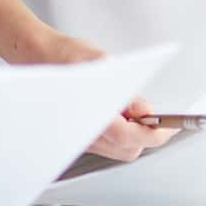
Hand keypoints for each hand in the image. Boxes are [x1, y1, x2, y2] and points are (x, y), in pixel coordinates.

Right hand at [25, 32, 176, 162]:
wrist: (35, 55)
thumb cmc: (62, 56)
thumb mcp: (102, 63)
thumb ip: (127, 92)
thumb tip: (146, 111)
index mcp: (87, 115)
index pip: (131, 137)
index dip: (155, 133)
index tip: (170, 126)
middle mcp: (81, 133)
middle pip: (128, 150)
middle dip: (147, 136)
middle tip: (159, 119)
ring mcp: (78, 137)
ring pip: (118, 150)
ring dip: (135, 136)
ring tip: (138, 114)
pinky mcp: (78, 136)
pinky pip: (107, 146)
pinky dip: (122, 135)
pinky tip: (123, 117)